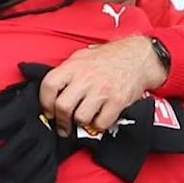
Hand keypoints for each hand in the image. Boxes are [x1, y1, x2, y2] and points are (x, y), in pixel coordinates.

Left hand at [0, 67, 67, 182]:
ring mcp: (48, 142)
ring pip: (29, 165)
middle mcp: (37, 125)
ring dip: (10, 181)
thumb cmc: (24, 104)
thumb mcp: (10, 98)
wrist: (59, 104)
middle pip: (11, 150)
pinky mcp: (56, 156)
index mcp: (22, 109)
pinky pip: (48, 175)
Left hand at [38, 35, 168, 135]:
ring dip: (80, 122)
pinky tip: (99, 117)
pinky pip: (101, 123)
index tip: (48, 111)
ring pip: (80, 118)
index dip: (45, 102)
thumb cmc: (108, 58)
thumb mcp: (82, 57)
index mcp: (74, 66)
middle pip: (63, 106)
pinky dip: (98, 125)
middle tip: (63, 125)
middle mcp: (86, 78)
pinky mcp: (117, 102)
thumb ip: (66, 73)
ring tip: (84, 118)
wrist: (138, 57)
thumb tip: (51, 94)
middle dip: (60, 120)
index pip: (49, 85)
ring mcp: (102, 90)